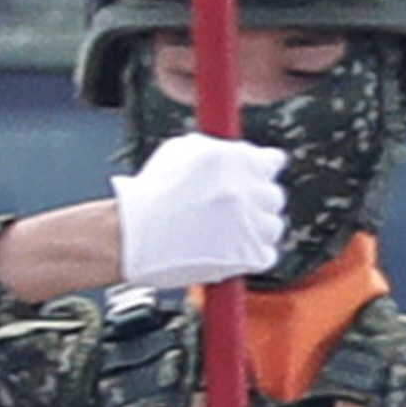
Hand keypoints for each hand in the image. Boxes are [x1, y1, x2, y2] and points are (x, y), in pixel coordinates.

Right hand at [108, 132, 293, 290]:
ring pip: (272, 227)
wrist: (131, 233)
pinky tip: (227, 251)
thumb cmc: (151, 192)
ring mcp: (252, 224)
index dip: (262, 171)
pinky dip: (251, 255)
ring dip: (255, 229)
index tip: (254, 179)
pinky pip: (266, 255)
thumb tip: (245, 151)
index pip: (274, 162)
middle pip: (274, 196)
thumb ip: (220, 150)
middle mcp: (251, 190)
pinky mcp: (249, 256)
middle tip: (231, 209)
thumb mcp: (182, 151)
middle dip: (256, 202)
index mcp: (239, 161)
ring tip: (224, 232)